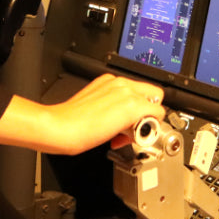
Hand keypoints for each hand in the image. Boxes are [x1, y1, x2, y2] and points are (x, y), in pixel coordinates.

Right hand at [0, 74, 165, 155]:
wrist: (62, 126)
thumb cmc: (69, 119)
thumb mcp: (91, 103)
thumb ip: (108, 105)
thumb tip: (118, 119)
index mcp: (108, 80)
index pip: (136, 90)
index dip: (135, 108)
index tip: (125, 122)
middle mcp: (119, 83)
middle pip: (151, 94)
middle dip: (146, 112)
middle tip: (132, 128)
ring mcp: (127, 93)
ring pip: (155, 104)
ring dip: (146, 121)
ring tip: (127, 135)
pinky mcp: (132, 106)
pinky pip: (156, 115)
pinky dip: (149, 128)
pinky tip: (130, 137)